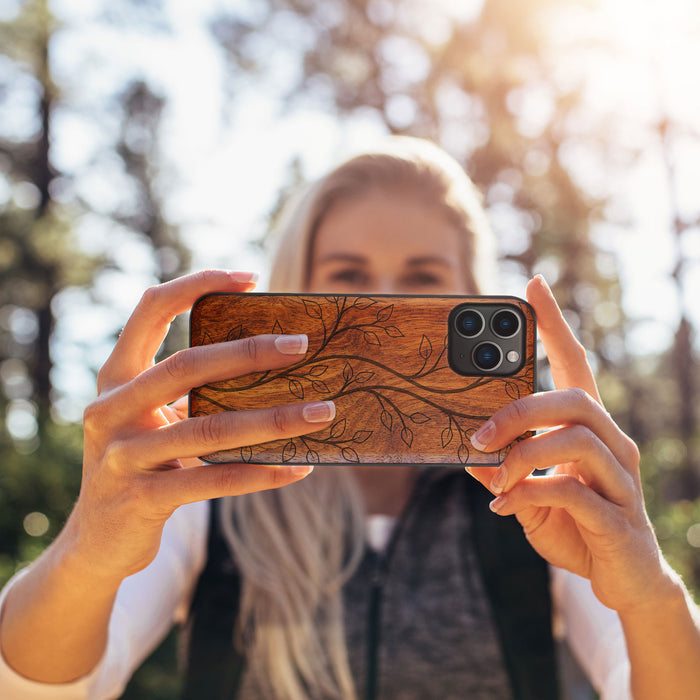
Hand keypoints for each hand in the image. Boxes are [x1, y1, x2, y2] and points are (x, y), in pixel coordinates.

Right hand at [69, 270, 333, 581]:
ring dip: (274, 419)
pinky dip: (262, 473)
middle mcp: (111, 410)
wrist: (96, 541)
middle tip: (302, 346)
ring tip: (322, 411)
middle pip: (186, 366)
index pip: (150, 310)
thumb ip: (189, 392)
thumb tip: (272, 367)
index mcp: (116, 377)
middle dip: (249, 352)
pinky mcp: (142, 499)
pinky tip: (300, 467)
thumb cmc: (140, 464)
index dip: (196, 284)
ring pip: (210, 429)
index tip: (250, 278)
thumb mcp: (151, 420)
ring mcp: (122, 456)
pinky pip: (214, 481)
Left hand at [466, 275, 674, 613]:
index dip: (555, 325)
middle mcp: (613, 445)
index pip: (575, 364)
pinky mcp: (619, 518)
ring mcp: (621, 480)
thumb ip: (503, 471)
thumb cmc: (574, 525)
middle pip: (574, 399)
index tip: (533, 285)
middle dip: (520, 410)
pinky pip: (573, 491)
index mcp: (589, 430)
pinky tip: (508, 506)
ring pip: (577, 439)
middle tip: (478, 434)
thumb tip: (466, 454)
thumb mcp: (528, 494)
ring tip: (493, 476)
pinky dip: (532, 493)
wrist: (622, 580)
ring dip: (523, 454)